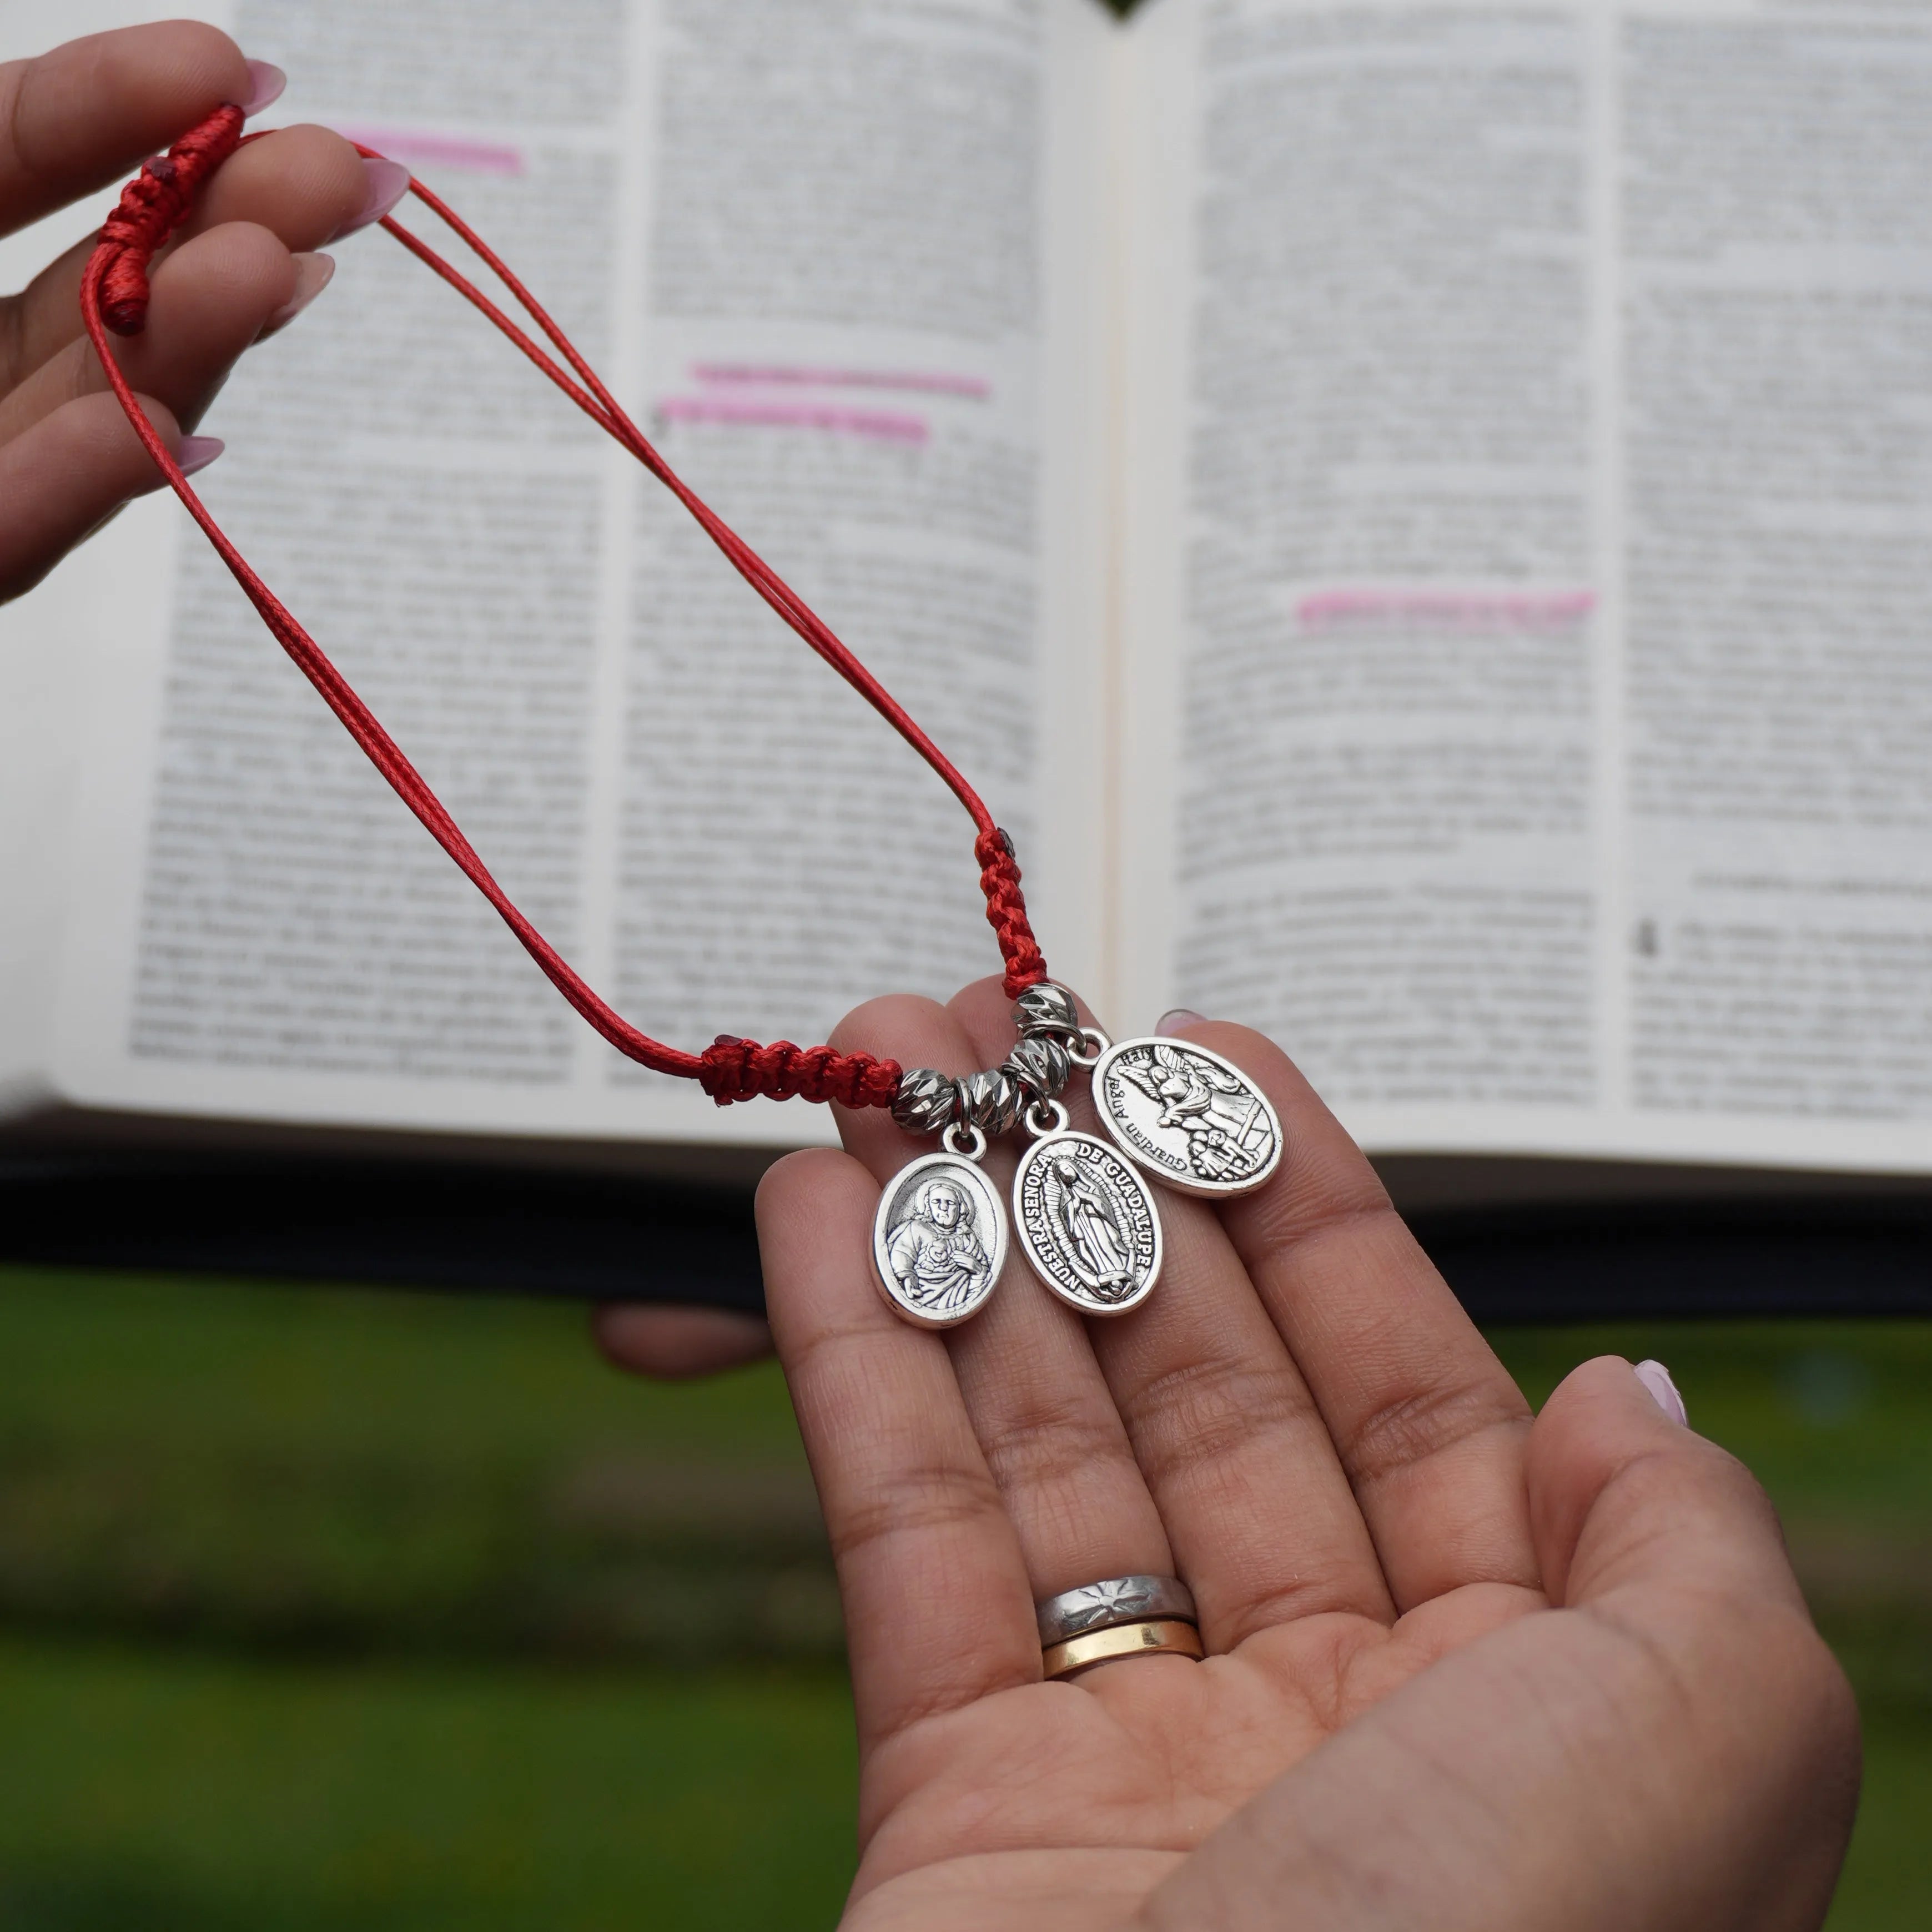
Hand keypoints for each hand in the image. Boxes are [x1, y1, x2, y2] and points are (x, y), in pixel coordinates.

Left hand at [0, 22, 404, 600]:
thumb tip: (194, 148)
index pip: (3, 155)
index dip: (108, 111)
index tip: (231, 69)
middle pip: (87, 292)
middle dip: (215, 225)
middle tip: (341, 176)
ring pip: (77, 406)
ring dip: (186, 343)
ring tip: (277, 274)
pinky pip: (8, 533)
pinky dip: (85, 487)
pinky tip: (175, 442)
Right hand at [749, 978, 1857, 1929]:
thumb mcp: (1707, 1742)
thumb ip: (1686, 1544)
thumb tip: (1618, 1391)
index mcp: (1517, 1704)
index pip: (1396, 1383)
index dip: (1295, 1200)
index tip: (1200, 1052)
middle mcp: (1326, 1718)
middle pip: (1187, 1383)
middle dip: (1093, 1191)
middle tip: (1000, 1036)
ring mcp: (1126, 1758)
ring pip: (1029, 1433)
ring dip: (953, 1242)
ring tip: (881, 1076)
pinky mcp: (951, 1800)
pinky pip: (901, 1530)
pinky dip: (855, 1359)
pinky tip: (819, 1214)